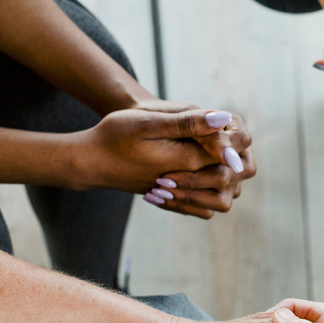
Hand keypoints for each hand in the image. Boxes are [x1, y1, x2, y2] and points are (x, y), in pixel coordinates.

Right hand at [69, 108, 255, 218]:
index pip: (231, 151)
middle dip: (232, 154)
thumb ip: (188, 122)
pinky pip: (205, 205)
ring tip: (210, 151)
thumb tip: (223, 117)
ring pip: (222, 192)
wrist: (90, 162)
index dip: (230, 134)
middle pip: (232, 174)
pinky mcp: (174, 198)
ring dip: (223, 173)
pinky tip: (196, 167)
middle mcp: (188, 182)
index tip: (216, 122)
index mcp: (187, 160)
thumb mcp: (149, 122)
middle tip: (217, 134)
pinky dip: (208, 189)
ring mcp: (181, 193)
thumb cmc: (114, 137)